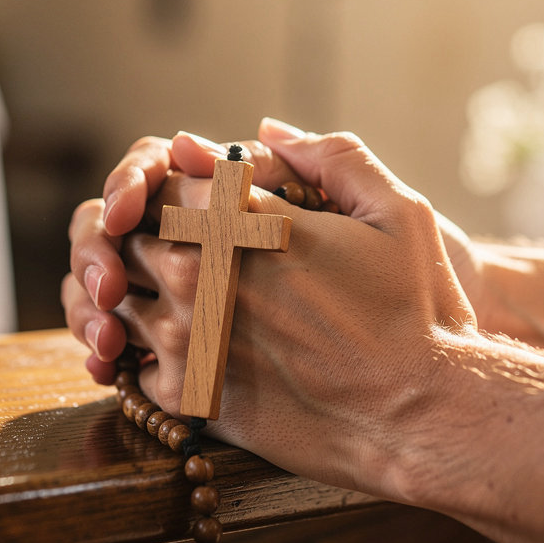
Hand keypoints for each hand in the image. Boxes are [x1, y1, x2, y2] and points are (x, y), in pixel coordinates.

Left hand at [66, 120, 476, 495]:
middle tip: (177, 259)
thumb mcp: (397, 210)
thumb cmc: (419, 311)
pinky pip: (131, 367)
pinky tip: (181, 359)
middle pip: (129, 238)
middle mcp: (200, 273)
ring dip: (135, 298)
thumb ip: (330, 156)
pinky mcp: (189, 396)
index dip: (172, 195)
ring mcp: (187, 338)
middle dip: (143, 242)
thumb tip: (265, 129)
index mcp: (241, 221)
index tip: (194, 214)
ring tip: (177, 309)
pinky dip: (142, 359)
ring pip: (119, 301)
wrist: (424, 414)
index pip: (162, 185)